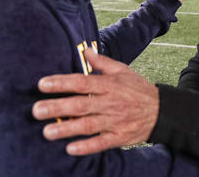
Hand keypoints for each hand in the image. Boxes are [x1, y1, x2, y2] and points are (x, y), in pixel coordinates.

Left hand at [32, 49, 158, 155]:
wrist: (162, 111)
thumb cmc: (137, 89)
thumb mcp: (123, 71)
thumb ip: (102, 63)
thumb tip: (86, 50)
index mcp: (110, 85)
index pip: (82, 82)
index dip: (62, 82)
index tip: (42, 84)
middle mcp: (111, 102)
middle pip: (81, 105)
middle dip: (57, 107)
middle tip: (36, 110)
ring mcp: (115, 121)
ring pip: (88, 125)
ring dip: (66, 129)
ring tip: (47, 132)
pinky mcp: (120, 137)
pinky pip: (101, 143)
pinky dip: (86, 146)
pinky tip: (70, 148)